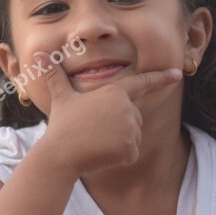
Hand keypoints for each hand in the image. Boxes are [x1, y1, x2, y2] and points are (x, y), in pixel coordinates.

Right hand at [34, 52, 181, 176]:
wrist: (60, 155)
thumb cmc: (62, 125)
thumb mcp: (61, 98)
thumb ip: (55, 77)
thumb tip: (38, 56)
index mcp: (115, 92)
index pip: (142, 83)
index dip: (161, 78)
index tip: (178, 74)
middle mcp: (127, 108)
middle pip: (134, 117)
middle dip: (118, 126)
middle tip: (95, 131)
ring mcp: (131, 129)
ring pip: (133, 136)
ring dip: (118, 142)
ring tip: (97, 142)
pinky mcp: (131, 149)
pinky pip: (131, 154)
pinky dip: (118, 158)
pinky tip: (103, 155)